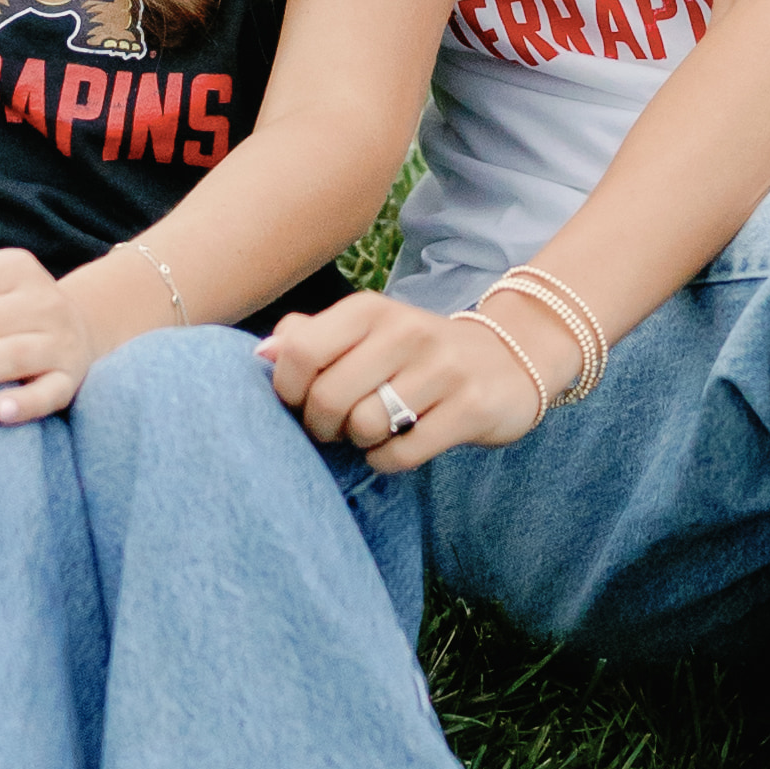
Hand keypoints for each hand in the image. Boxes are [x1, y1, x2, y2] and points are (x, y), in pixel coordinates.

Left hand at [262, 285, 542, 472]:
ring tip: (376, 430)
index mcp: (370, 309)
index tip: (302, 401)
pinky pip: (402, 453)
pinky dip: (390, 459)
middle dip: (323, 426)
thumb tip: (261, 354)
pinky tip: (401, 444)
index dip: (289, 390)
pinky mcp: (471, 407)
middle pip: (328, 398)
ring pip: (365, 427)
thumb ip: (310, 338)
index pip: (300, 352)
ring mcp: (443, 369)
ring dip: (361, 442)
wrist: (508, 359)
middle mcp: (406, 331)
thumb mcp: (366, 333)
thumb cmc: (416, 354)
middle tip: (339, 426)